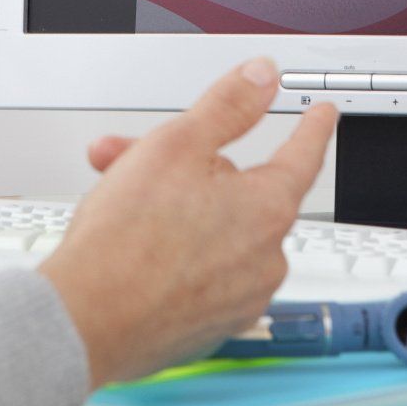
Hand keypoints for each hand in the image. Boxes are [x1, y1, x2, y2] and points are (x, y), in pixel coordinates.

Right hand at [37, 59, 334, 385]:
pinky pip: (202, 274)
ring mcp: (239, 298)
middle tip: (137, 157)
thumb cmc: (126, 242)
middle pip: (238, 192)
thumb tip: (263, 78)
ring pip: (215, 232)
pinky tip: (133, 249)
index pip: (302, 156)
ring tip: (119, 204)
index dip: (311, 129)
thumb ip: (227, 107)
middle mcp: (265, 259)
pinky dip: (175, 255)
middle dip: (189, 168)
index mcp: (267, 210)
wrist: (84, 322)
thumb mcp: (176, 145)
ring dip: (176, 210)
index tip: (322, 117)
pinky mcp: (210, 327)